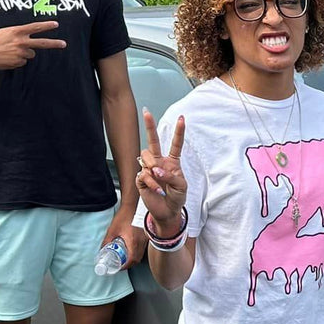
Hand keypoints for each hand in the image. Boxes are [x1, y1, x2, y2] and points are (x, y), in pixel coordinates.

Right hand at [0, 22, 65, 69]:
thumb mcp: (5, 32)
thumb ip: (18, 34)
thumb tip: (28, 40)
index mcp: (17, 31)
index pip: (35, 27)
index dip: (46, 26)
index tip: (56, 24)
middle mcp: (22, 42)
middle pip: (42, 43)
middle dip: (54, 43)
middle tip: (64, 44)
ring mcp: (21, 53)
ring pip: (30, 54)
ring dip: (24, 53)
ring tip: (10, 51)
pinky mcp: (19, 62)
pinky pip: (23, 61)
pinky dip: (17, 60)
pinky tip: (8, 57)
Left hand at [103, 209, 146, 266]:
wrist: (134, 206)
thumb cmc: (124, 216)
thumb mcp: (112, 230)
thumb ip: (107, 241)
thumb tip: (102, 250)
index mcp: (133, 241)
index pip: (131, 260)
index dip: (125, 266)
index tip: (119, 267)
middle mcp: (141, 242)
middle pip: (137, 259)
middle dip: (129, 264)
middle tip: (121, 264)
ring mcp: (145, 240)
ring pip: (140, 255)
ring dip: (133, 259)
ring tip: (125, 258)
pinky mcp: (146, 237)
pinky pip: (142, 249)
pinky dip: (136, 252)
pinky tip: (131, 250)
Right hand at [136, 108, 189, 233]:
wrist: (168, 212)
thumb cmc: (177, 197)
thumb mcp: (181, 186)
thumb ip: (171, 175)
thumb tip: (156, 169)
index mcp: (172, 162)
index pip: (175, 144)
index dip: (179, 132)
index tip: (182, 118)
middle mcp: (159, 162)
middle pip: (153, 141)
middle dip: (149, 126)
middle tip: (146, 112)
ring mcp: (149, 169)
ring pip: (146, 156)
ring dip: (153, 166)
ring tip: (159, 178)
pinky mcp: (141, 179)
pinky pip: (143, 174)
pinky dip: (151, 182)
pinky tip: (157, 190)